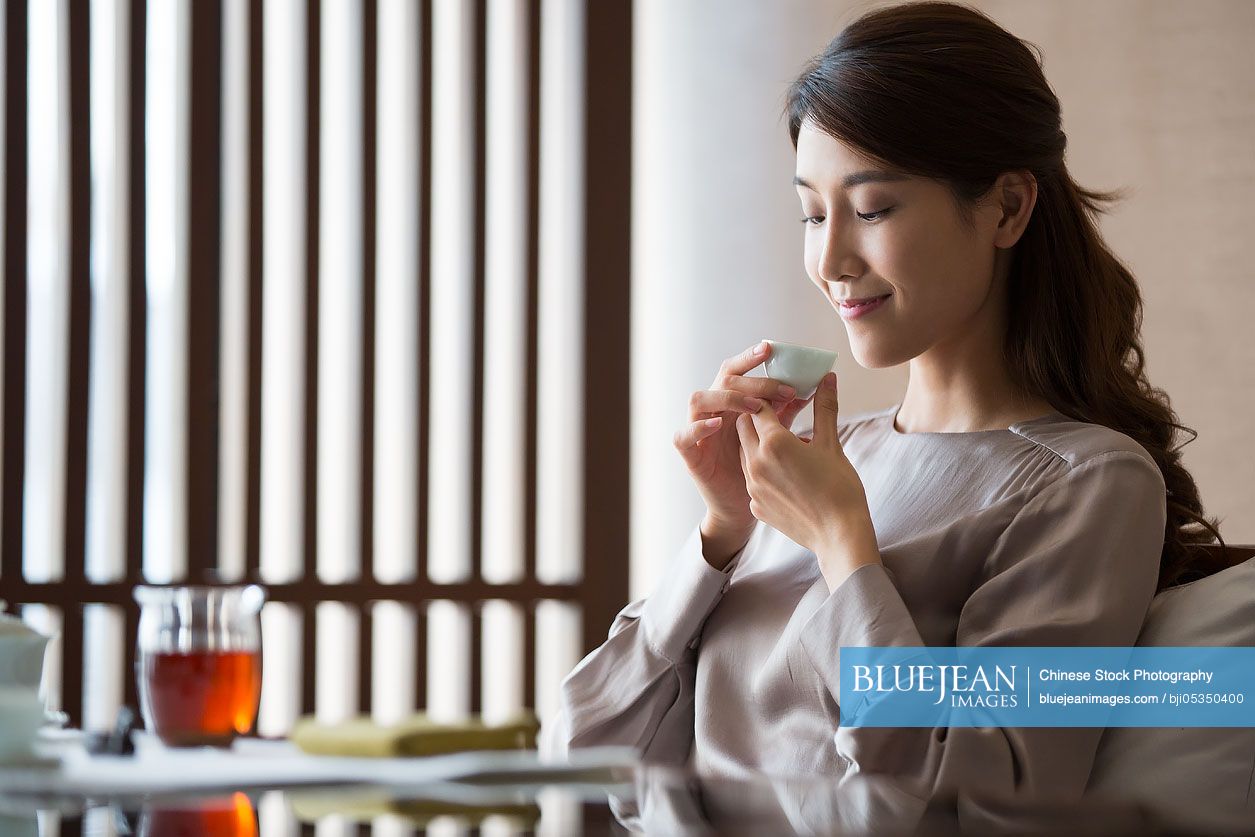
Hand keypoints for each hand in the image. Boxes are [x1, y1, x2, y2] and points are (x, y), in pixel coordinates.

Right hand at [673, 341, 816, 535]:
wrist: (744, 509)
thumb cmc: (761, 472)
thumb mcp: (777, 437)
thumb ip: (786, 412)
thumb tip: (810, 389)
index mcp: (733, 404)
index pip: (737, 370)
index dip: (749, 358)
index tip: (771, 349)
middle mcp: (714, 412)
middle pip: (722, 380)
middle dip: (751, 380)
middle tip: (782, 389)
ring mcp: (700, 433)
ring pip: (698, 400)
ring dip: (725, 398)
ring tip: (753, 407)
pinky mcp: (691, 457)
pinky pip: (683, 436)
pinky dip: (698, 428)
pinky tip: (719, 425)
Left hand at [735, 371, 881, 589]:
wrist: (839, 535)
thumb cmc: (840, 488)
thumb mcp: (832, 444)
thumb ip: (824, 408)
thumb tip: (828, 378)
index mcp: (774, 443)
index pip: (758, 408)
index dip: (770, 400)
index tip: (783, 398)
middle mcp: (755, 462)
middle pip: (744, 427)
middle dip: (759, 420)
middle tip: (782, 420)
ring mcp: (752, 486)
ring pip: (745, 453)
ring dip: (759, 446)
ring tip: (786, 450)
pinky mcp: (755, 504)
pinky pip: (751, 479)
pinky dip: (763, 472)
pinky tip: (786, 477)